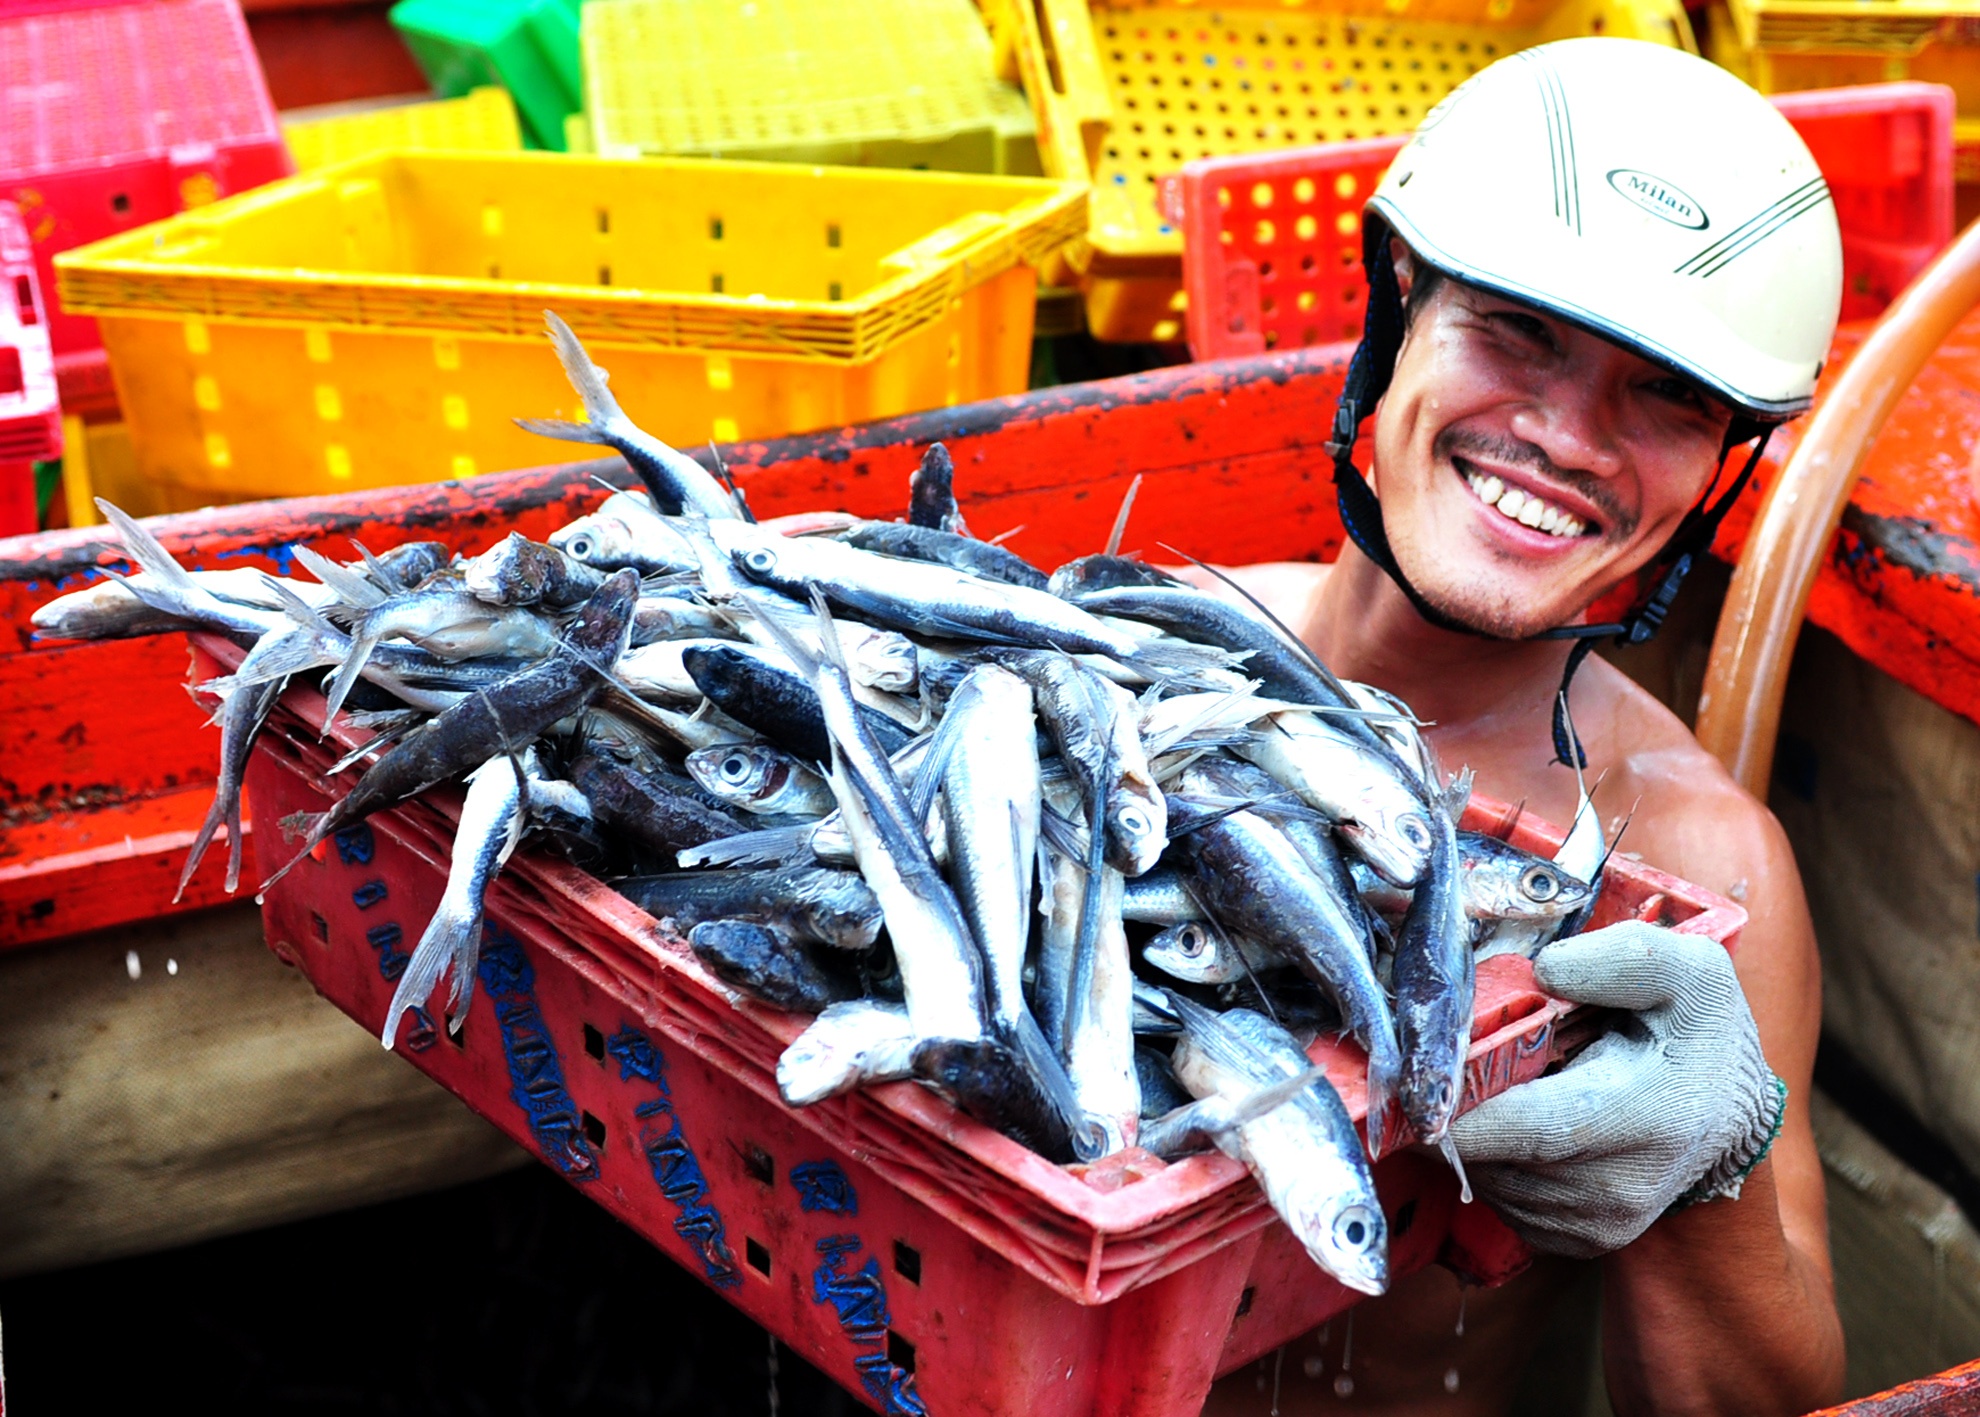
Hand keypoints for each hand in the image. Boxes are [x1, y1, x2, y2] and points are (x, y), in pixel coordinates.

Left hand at [1449, 921, 1785, 1258]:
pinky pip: (1500, 1198)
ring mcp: (1599, 1224)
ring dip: (1474, 1132)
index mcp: (1648, 1116)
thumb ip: (1622, 958)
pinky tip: (1520, 1122)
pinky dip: (1492, 1159)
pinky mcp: (1578, 1240)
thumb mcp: (1687, 970)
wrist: (1727, 1114)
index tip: (1409, 1081)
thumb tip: (1545, 972)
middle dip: (1454, 1108)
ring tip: (1506, 1086)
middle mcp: (1621, 1188)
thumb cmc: (1697, 1032)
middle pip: (1492, 1154)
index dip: (1456, 1108)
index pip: (1528, 1128)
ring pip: (1487, 1177)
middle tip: (1443, 1065)